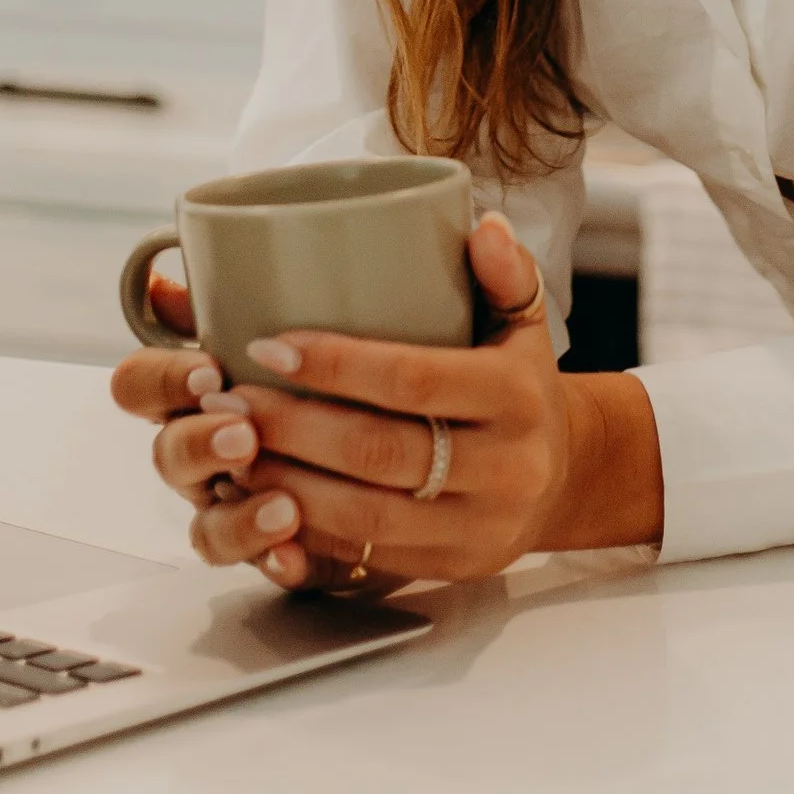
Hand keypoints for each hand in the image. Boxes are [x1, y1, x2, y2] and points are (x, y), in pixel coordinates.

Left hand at [108, 215, 655, 590]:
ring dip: (284, 483)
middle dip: (291, 427)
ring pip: (363, 515)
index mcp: (516, 396)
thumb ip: (502, 272)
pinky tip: (262, 498)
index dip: (334, 365)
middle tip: (228, 398)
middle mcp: (506, 468)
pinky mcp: (453, 568)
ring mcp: (479, 528)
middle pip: (378, 452)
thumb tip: (480, 226)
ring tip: (230, 448)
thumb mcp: (522, 324)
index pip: (412, 378)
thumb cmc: (518, 386)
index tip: (267, 344)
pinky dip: (305, 529)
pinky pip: (366, 555)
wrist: (565, 478)